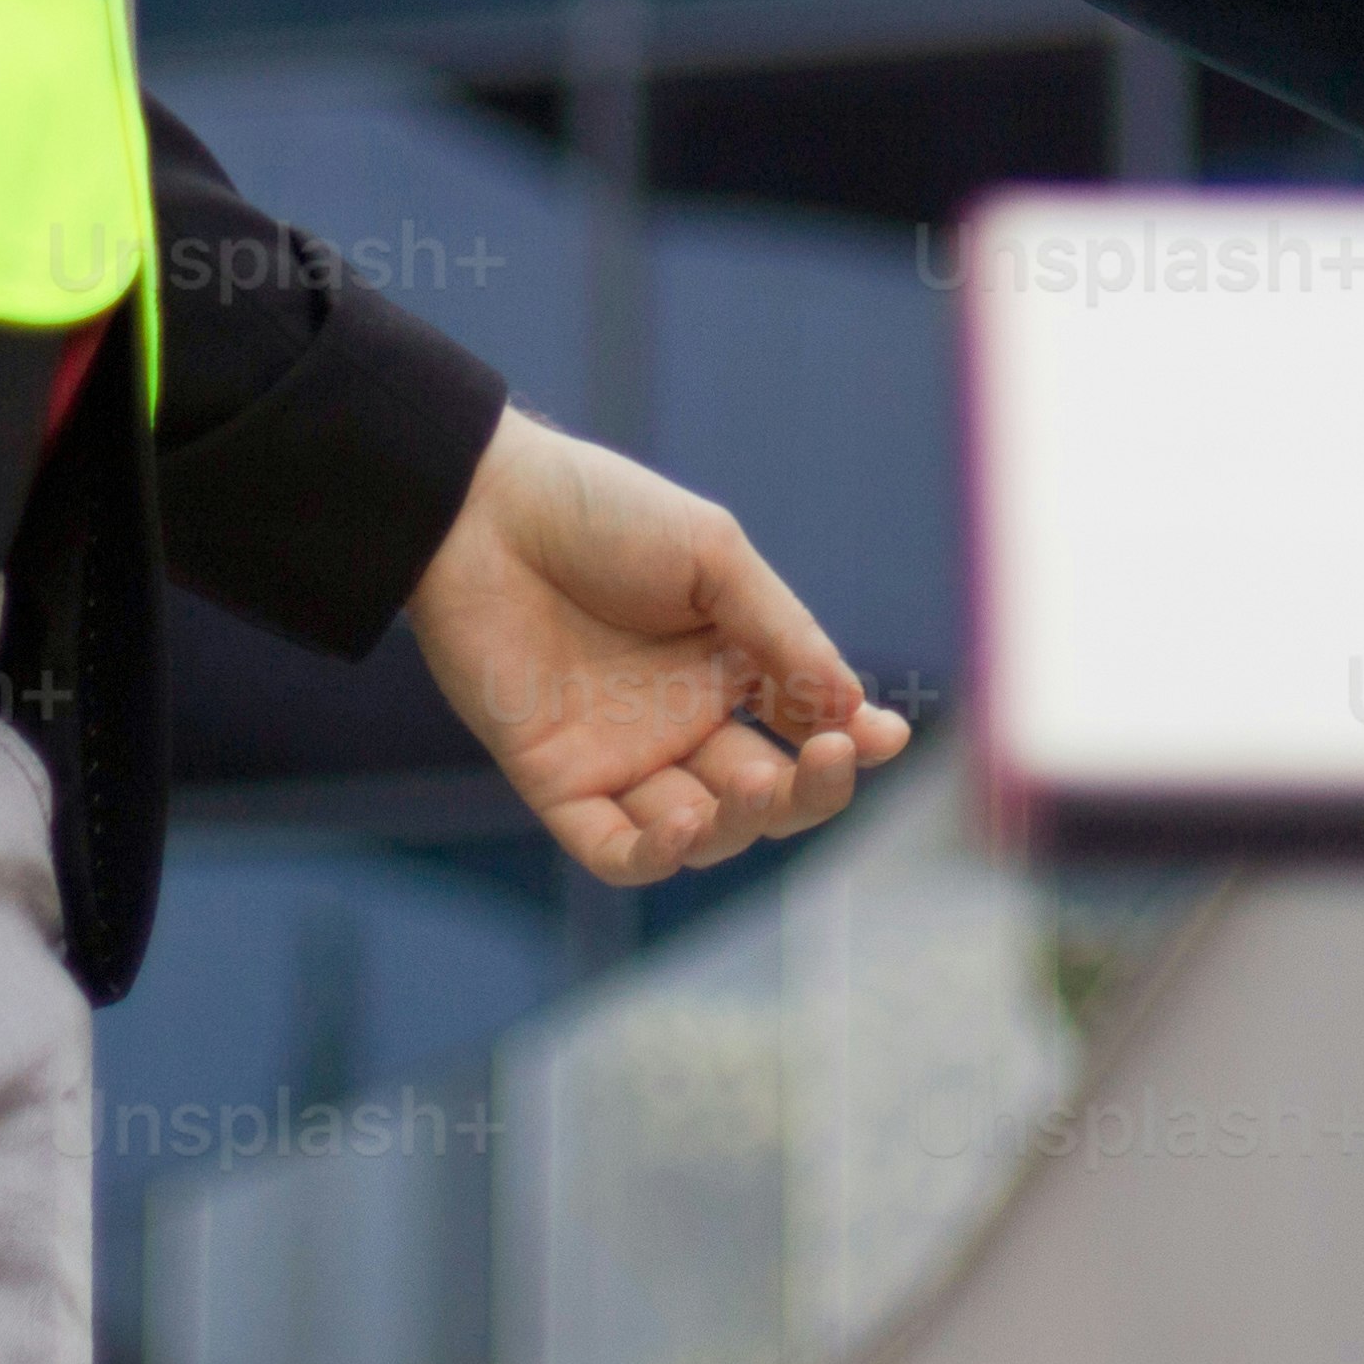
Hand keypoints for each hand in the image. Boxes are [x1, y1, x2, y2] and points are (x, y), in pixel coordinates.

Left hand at [404, 410, 915, 885]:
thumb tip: (855, 708)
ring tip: (754, 782)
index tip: (883, 736)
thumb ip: (781, 634)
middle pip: (766, 795)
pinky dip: (655, 854)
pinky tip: (686, 824)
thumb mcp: (712, 557)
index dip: (850, 743)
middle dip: (809, 790)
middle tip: (829, 758)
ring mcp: (622, 758)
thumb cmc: (599, 514)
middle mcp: (682, 721)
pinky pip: (614, 849)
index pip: (807, 728)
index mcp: (728, 664)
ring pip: (703, 832)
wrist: (481, 508)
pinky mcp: (558, 782)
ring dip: (739, 824)